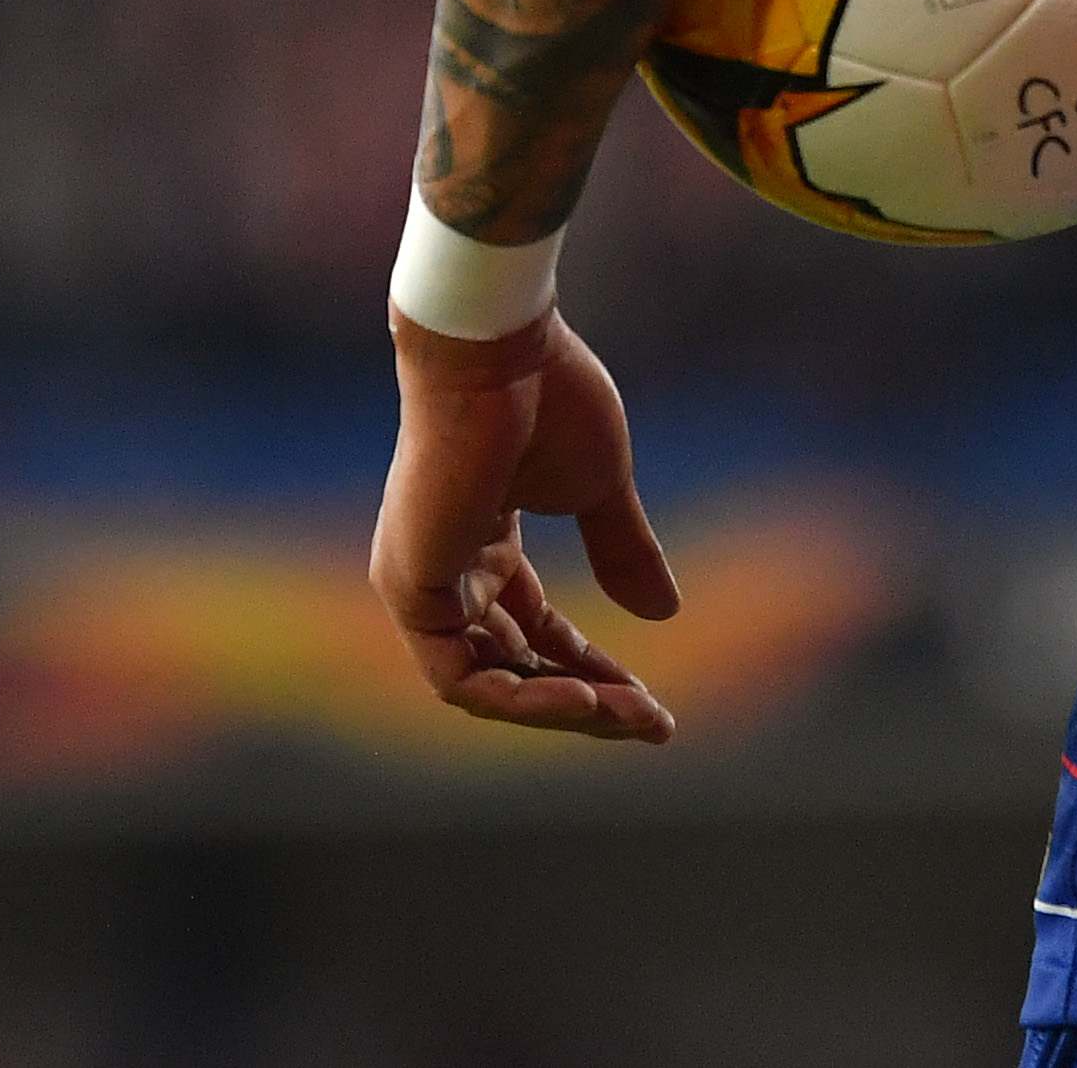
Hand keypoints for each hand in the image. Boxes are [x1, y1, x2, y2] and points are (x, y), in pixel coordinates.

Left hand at [369, 306, 682, 740]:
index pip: (535, 633)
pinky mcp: (412, 587)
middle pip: (514, 668)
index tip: (654, 705)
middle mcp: (445, 569)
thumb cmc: (545, 398)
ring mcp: (421, 581)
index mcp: (481, 543)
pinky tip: (586, 697)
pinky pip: (462, 679)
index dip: (595, 671)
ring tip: (629, 715)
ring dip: (563, 710)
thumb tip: (665, 613)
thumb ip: (620, 548)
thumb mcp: (597, 487)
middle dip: (587, 702)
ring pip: (489, 687)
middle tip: (652, 724)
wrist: (500, 351)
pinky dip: (524, 699)